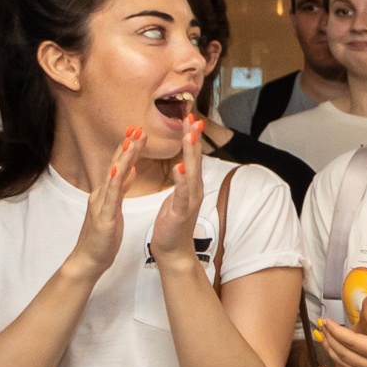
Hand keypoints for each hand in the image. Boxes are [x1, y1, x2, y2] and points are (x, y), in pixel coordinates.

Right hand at [66, 128, 143, 281]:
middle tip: (137, 127)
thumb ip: (122, 187)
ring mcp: (101, 204)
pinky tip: (121, 170)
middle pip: (115, 165)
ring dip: (122, 158)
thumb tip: (130, 169)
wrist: (89, 258)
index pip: (118, 164)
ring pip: (113, 177)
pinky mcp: (104, 217)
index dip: (128, 147)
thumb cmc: (103, 235)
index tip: (138, 129)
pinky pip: (111, 197)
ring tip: (131, 141)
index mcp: (107, 191)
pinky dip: (116, 183)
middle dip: (126, 146)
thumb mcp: (115, 207)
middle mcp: (102, 193)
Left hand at [148, 122, 207, 269]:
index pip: (191, 156)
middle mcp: (194, 190)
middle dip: (193, 138)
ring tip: (189, 136)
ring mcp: (189, 201)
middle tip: (193, 118)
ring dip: (190, 154)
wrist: (173, 250)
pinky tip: (179, 168)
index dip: (191, 136)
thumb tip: (183, 164)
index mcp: (190, 185)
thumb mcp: (176, 196)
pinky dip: (181, 180)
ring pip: (191, 173)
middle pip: (195, 160)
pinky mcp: (181, 213)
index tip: (189, 116)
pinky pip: (182, 194)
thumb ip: (181, 180)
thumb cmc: (172, 224)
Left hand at [320, 309, 366, 366]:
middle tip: (320, 324)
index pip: (353, 342)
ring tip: (323, 336)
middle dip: (329, 339)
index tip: (325, 319)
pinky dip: (341, 360)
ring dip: (332, 350)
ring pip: (345, 364)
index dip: (336, 330)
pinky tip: (339, 351)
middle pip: (343, 354)